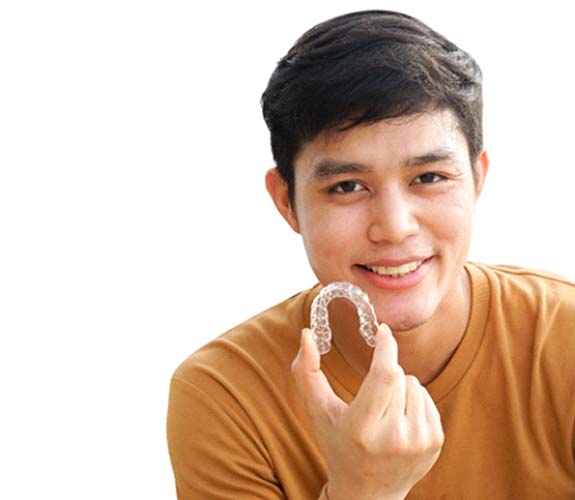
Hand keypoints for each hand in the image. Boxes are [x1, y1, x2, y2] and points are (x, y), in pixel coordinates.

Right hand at [292, 324, 443, 499]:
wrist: (368, 492)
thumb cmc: (338, 444)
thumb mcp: (317, 411)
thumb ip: (305, 372)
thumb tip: (306, 333)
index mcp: (362, 428)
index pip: (384, 375)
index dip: (386, 348)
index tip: (383, 330)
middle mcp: (394, 437)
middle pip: (398, 375)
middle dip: (385, 369)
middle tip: (372, 390)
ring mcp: (418, 442)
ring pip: (414, 383)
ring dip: (399, 385)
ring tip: (385, 410)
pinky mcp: (435, 442)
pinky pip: (427, 397)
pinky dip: (412, 399)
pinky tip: (399, 420)